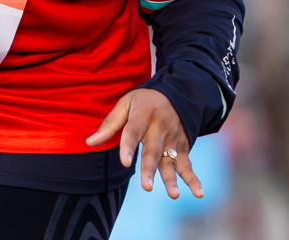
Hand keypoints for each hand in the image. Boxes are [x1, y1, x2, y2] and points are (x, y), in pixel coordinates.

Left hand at [85, 88, 202, 198]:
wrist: (177, 94)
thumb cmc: (143, 102)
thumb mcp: (125, 104)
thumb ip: (109, 125)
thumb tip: (89, 142)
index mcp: (143, 114)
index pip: (134, 132)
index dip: (129, 147)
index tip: (125, 162)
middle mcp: (160, 128)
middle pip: (154, 151)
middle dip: (150, 169)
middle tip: (146, 187)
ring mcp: (173, 139)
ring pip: (171, 161)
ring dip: (172, 178)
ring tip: (173, 195)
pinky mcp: (182, 147)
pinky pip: (187, 164)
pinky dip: (194, 179)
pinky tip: (198, 193)